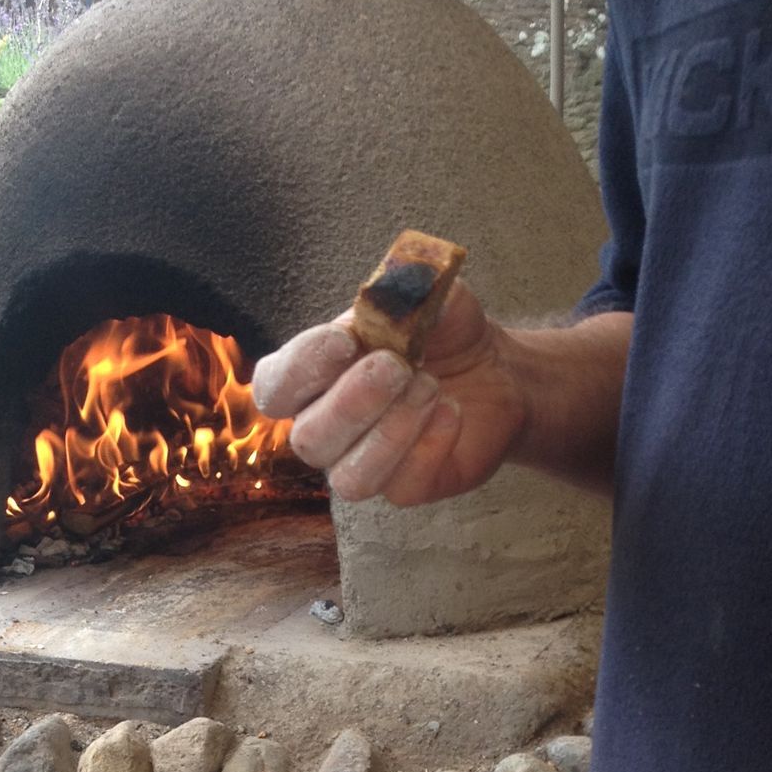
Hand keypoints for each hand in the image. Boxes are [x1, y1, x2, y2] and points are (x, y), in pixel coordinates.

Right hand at [251, 281, 527, 505]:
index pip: (274, 386)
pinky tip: (451, 411)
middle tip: (398, 365)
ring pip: (348, 478)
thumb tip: (397, 285)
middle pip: (308, 439)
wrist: (497, 372)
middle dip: (353, 402)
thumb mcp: (431, 297)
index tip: (345, 341)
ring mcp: (362, 462)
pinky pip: (402, 486)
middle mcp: (325, 427)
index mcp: (311, 376)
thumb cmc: (443, 335)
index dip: (301, 369)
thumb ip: (409, 289)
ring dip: (390, 431)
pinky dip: (428, 445)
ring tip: (431, 386)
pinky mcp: (406, 487)